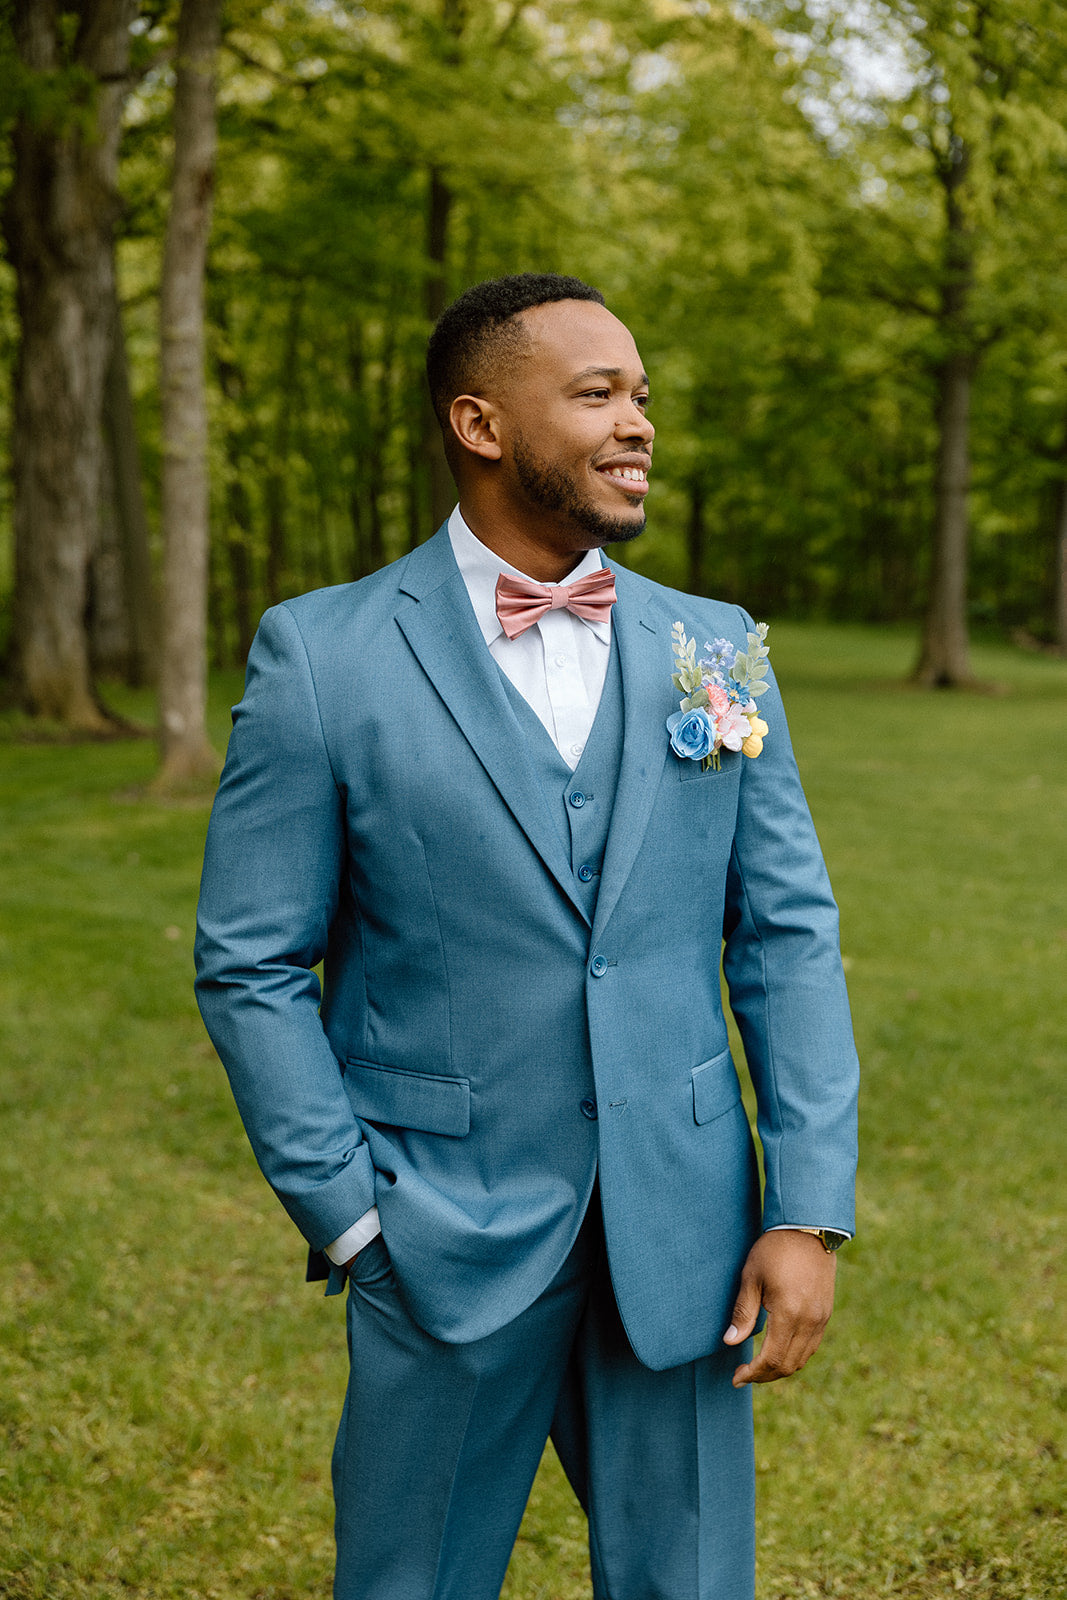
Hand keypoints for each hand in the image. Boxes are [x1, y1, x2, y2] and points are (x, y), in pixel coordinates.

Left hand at [723, 1230, 836, 1387]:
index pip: (771, 1359)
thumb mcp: (751, 1277)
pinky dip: (794, 1356)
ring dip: (780, 1369)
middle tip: (743, 1374)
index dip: (752, 1373)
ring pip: (801, 1359)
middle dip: (764, 1376)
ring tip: (759, 1367)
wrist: (808, 1229)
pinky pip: (811, 1346)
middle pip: (787, 1365)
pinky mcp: (826, 1313)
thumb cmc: (774, 1249)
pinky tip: (779, 1350)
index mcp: (789, 1314)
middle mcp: (809, 1321)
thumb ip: (743, 1312)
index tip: (736, 1377)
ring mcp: (821, 1319)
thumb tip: (730, 1342)